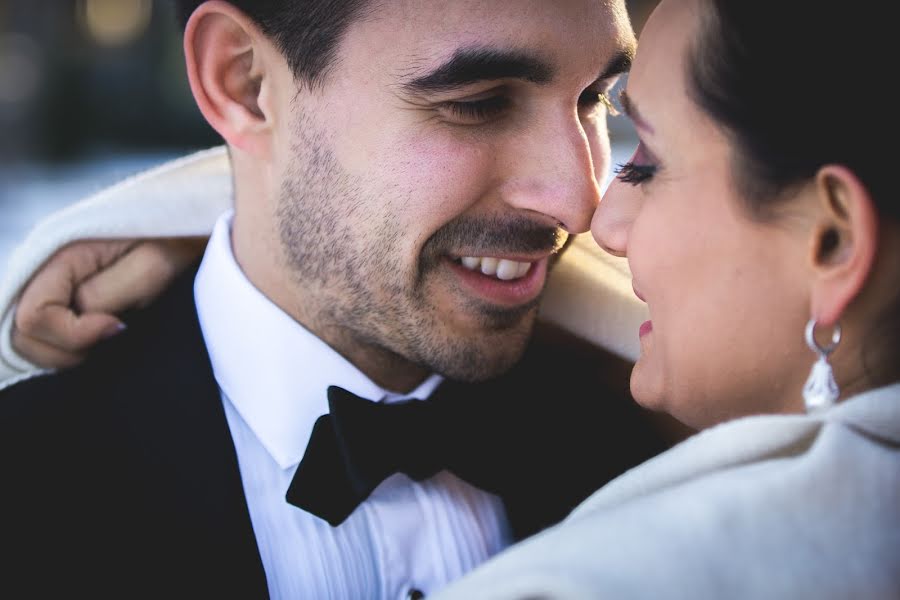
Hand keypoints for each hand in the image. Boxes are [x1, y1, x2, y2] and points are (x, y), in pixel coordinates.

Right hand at [13, 238, 206, 368]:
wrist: (188, 225)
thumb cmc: (175, 240)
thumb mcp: (149, 266)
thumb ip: (105, 295)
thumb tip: (83, 320)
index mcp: (59, 257)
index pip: (32, 317)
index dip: (74, 334)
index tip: (118, 325)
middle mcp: (43, 271)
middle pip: (22, 335)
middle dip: (66, 349)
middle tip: (112, 334)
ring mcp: (50, 286)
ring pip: (29, 340)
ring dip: (67, 350)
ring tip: (108, 334)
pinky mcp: (63, 296)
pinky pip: (47, 334)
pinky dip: (69, 346)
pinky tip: (100, 336)